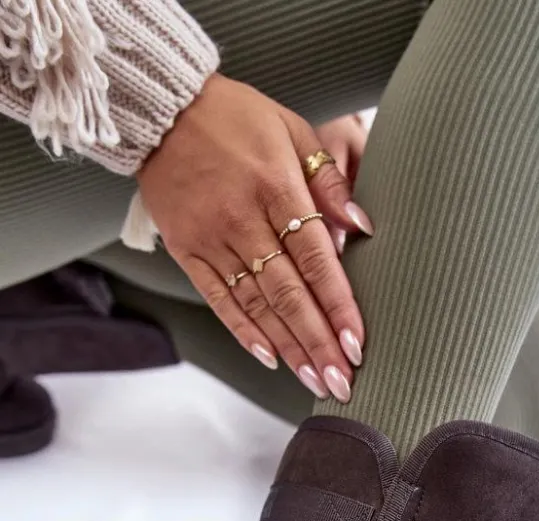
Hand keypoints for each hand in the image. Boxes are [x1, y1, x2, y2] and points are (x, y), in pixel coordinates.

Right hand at [137, 75, 374, 400]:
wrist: (161, 107)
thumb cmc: (236, 118)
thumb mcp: (293, 130)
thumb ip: (330, 182)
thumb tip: (363, 228)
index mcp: (276, 187)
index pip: (316, 260)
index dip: (338, 306)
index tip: (357, 344)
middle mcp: (243, 219)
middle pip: (289, 293)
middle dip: (318, 343)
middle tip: (342, 381)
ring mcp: (212, 238)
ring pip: (257, 304)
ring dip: (289, 347)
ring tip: (314, 380)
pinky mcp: (187, 250)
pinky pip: (218, 299)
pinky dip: (244, 331)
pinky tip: (270, 358)